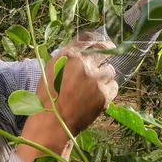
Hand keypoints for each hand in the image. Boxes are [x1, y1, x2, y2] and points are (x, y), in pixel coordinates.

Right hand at [17, 34, 117, 161]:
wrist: (53, 122)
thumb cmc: (48, 97)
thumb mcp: (51, 70)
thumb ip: (67, 57)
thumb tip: (83, 49)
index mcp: (68, 56)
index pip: (87, 39)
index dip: (96, 39)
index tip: (102, 42)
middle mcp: (83, 64)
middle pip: (104, 50)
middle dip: (108, 51)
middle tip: (109, 55)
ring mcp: (96, 79)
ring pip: (109, 70)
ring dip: (104, 76)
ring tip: (94, 87)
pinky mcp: (104, 94)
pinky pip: (113, 86)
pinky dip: (107, 90)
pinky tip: (97, 97)